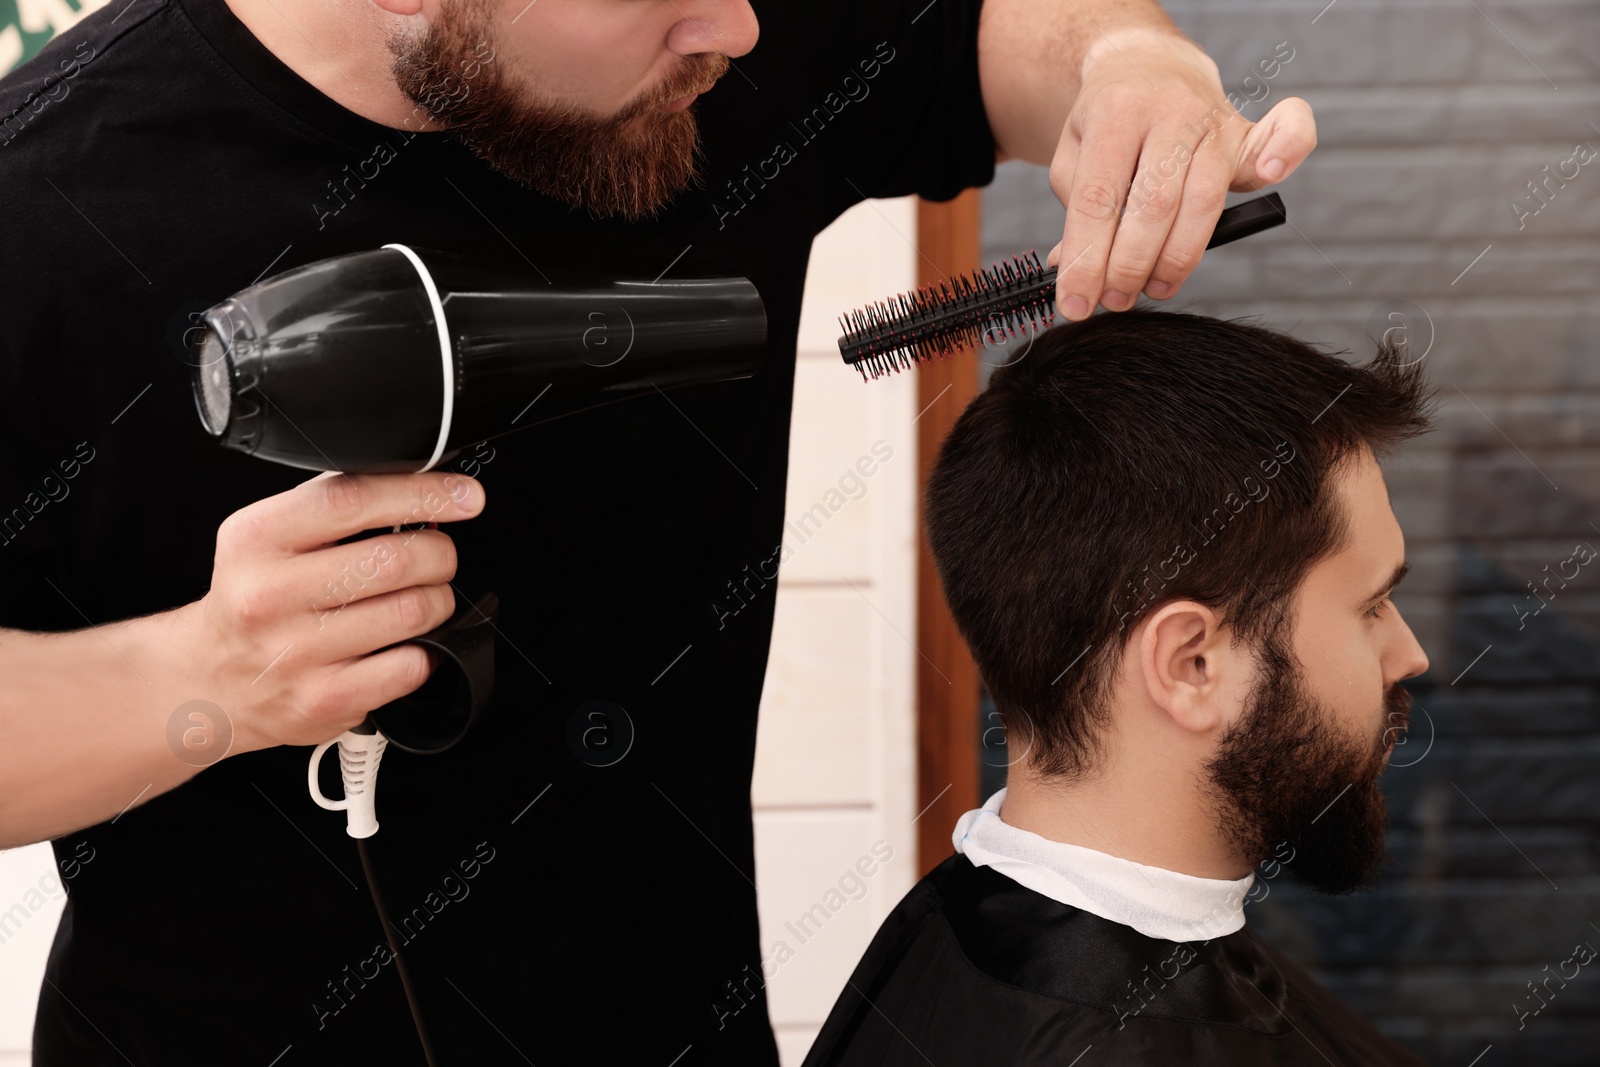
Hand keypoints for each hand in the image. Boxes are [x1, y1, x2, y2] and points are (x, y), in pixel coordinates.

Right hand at [169, 470, 485, 752]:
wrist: (210, 681)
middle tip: (438, 557)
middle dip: (439, 554)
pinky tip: (403, 644)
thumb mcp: (267, 536)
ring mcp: (294, 654)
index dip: (423, 494)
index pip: (352, 501)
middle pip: (395, 560)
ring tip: (421, 599)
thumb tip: (418, 481)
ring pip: (412, 612)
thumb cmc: (255, 598)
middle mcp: (268, 596)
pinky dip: (425, 651)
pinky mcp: (322, 701)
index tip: (466, 496)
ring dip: (437, 601)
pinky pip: (411, 666)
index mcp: (256, 539)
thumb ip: (332, 505)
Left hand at [1043, 28, 1315, 317]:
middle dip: (1130, 266)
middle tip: (1114, 300)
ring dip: (1176, 259)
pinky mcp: (1248, 131)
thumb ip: (1075, 212)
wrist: (1146, 65)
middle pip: (1155, 204)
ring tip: (1152, 288)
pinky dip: (1289, 150)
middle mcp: (1170, 110)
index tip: (1075, 305)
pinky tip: (1272, 176)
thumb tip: (1073, 269)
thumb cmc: (1108, 121)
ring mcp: (1215, 119)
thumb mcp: (1073, 155)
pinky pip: (1287, 133)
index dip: (1085, 260)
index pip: (1098, 198)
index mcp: (1116, 111)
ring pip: (1204, 201)